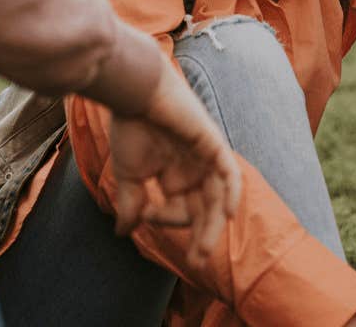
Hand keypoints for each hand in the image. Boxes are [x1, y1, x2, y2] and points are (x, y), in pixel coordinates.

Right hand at [106, 60, 242, 268]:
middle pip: (206, 210)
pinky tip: (228, 214)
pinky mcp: (213, 143)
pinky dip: (232, 192)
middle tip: (196, 263)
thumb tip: (123, 233)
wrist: (134, 92)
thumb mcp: (129, 174)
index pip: (180, 210)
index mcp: (176, 176)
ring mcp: (206, 156)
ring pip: (218, 198)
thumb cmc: (131, 128)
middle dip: (202, 237)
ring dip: (213, 225)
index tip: (144, 215)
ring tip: (204, 251)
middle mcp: (194, 169)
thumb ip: (132, 203)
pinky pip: (229, 173)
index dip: (165, 221)